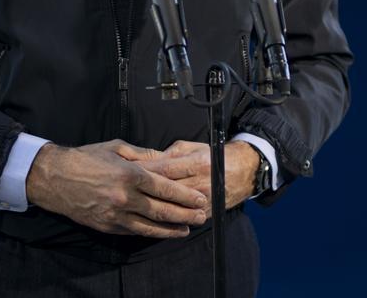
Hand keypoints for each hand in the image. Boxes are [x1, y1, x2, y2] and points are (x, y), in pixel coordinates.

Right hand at [25, 140, 207, 237]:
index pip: (165, 186)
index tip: (200, 197)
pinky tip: (165, 232)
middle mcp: (125, 196)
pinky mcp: (108, 225)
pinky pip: (135, 232)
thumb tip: (164, 158)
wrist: (55, 178)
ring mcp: (116, 214)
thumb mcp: (116, 148)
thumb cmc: (86, 159)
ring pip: (151, 225)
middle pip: (162, 208)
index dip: (185, 194)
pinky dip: (153, 233)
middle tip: (201, 214)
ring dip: (173, 228)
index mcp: (129, 174)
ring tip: (189, 228)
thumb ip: (143, 155)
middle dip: (185, 213)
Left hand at [136, 140, 258, 214]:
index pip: (165, 169)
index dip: (144, 171)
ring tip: (132, 206)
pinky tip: (150, 219)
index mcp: (197, 162)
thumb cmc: (214, 155)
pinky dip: (167, 219)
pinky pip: (183, 218)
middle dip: (143, 190)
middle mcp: (201, 182)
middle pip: (166, 189)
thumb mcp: (192, 147)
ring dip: (152, 207)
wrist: (243, 172)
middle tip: (123, 190)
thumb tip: (149, 160)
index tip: (126, 172)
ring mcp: (204, 200)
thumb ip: (170, 153)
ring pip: (173, 207)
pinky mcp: (206, 212)